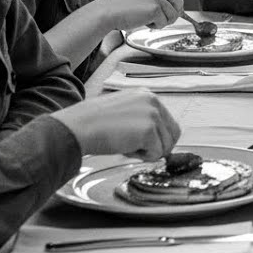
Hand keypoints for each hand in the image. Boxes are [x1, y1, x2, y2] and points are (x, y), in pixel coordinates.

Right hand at [51, 90, 180, 159]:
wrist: (79, 127)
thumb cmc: (95, 123)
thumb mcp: (124, 112)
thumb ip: (142, 119)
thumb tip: (158, 138)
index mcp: (146, 95)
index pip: (168, 122)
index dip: (157, 138)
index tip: (141, 143)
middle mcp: (153, 101)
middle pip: (173, 134)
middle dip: (158, 146)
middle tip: (137, 149)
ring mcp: (153, 115)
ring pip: (166, 145)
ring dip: (148, 152)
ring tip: (127, 146)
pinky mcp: (149, 130)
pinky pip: (157, 154)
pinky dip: (143, 157)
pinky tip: (125, 149)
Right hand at [98, 0, 182, 29]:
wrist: (105, 12)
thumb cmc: (120, 7)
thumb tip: (174, 9)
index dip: (174, 5)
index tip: (169, 13)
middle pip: (179, 2)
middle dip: (173, 14)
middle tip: (161, 21)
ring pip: (173, 14)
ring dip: (162, 21)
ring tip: (146, 20)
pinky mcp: (155, 9)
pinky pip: (164, 22)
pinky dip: (156, 26)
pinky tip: (143, 22)